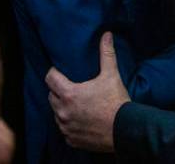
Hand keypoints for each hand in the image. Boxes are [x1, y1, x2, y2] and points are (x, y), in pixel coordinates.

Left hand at [46, 33, 129, 151]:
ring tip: (77, 103)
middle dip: (58, 91)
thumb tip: (107, 35)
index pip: (50, 78)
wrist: (124, 129)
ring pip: (56, 114)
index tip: (60, 72)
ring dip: (63, 108)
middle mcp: (63, 112)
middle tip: (72, 87)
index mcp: (69, 94)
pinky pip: (64, 130)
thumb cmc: (116, 102)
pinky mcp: (71, 139)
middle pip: (51, 96)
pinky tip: (81, 119)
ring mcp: (66, 127)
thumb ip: (106, 53)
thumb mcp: (111, 75)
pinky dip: (69, 124)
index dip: (54, 73)